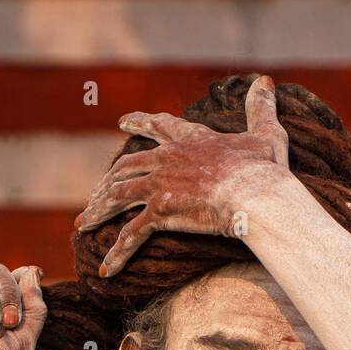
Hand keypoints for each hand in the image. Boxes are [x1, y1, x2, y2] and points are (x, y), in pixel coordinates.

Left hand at [74, 74, 289, 275]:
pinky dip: (116, 253)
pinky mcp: (159, 212)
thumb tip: (264, 80)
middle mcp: (168, 159)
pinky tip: (106, 269)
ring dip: (99, 211)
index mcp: (191, 140)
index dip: (140, 123)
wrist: (257, 195)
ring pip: (118, 196)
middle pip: (127, 166)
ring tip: (84, 225)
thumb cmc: (264, 169)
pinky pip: (130, 235)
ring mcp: (160, 184)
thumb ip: (261, 108)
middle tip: (95, 193)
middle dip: (108, 180)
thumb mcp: (266, 134)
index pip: (161, 127)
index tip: (123, 121)